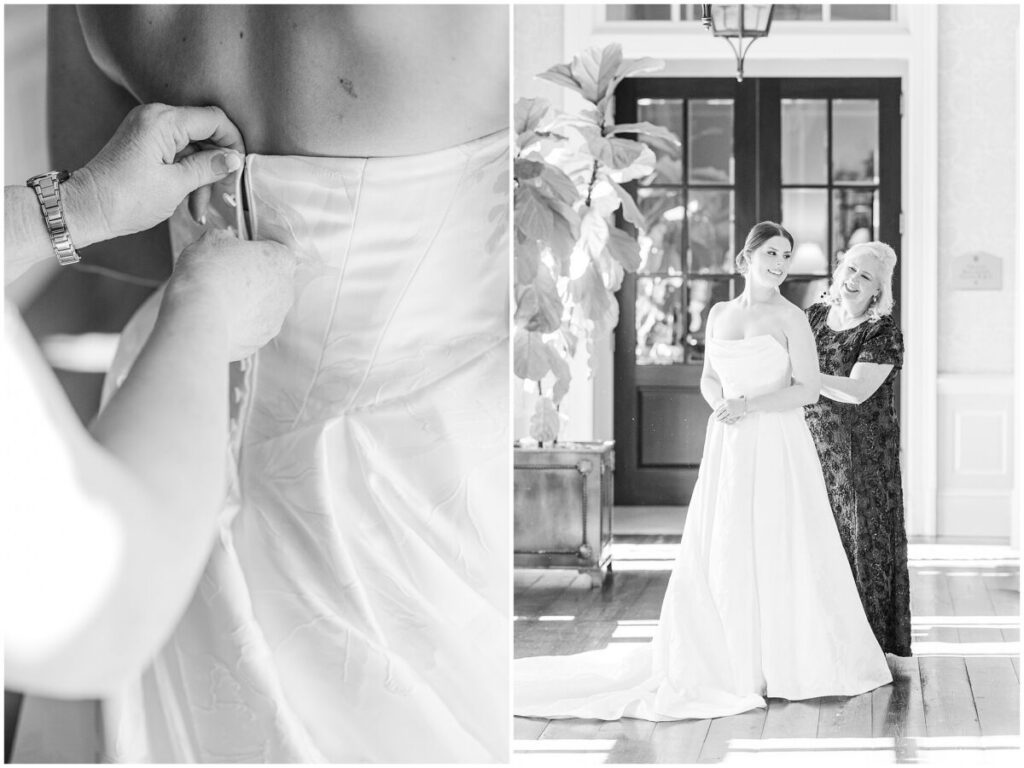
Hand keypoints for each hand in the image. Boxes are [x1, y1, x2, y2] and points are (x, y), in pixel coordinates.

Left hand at [63, 104, 245, 246]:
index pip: (213, 119)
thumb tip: (235, 159)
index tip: (240, 169)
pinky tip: (189, 201)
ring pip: (192, 147)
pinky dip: (186, 175)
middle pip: (204, 134)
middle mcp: (155, 116)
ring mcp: (147, 129)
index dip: (233, 142)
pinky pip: (176, 153)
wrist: (86, 209)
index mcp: (163, 120)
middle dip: (216, 165)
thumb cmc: (125, 198)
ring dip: (201, 177)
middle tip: (224, 194)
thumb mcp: (175, 185)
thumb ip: (208, 167)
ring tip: (199, 208)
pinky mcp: (143, 143)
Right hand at [163, 230, 300, 360]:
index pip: (275, 248)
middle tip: (226, 275)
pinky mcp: (262, 338)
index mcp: (280, 259)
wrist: (199, 317)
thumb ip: (226, 238)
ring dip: (246, 301)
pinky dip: (239, 322)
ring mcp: (276, 317)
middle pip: (271, 278)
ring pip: (263, 304)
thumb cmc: (208, 274)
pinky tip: (220, 316)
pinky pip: (252, 326)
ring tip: (220, 298)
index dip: (255, 248)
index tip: (238, 250)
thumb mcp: (212, 239)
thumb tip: (224, 241)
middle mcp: (286, 290)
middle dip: (252, 276)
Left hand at [714, 397, 746, 424]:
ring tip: (717, 420)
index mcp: (726, 401)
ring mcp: (730, 410)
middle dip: (717, 415)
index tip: (715, 413)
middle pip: (720, 411)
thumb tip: (720, 404)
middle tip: (714, 417)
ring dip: (719, 418)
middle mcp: (727, 405)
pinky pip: (726, 417)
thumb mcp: (731, 400)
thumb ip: (726, 403)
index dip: (717, 411)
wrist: (745, 404)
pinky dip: (723, 420)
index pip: (719, 407)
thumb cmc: (739, 402)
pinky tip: (722, 421)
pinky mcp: (732, 414)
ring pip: (722, 415)